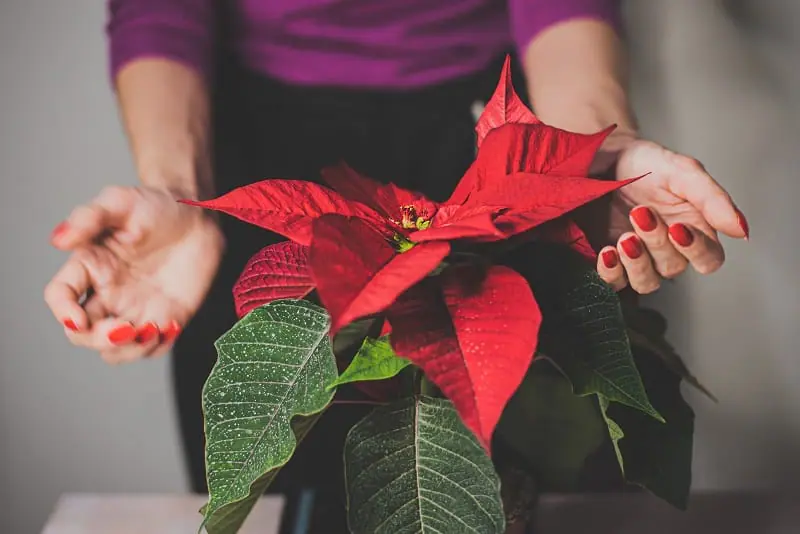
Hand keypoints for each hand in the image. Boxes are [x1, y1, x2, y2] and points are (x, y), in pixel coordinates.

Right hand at [45, 186, 223, 362]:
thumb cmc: (156, 206)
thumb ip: (89, 218)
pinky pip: (152, 348)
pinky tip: (172, 326)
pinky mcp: (165, 318)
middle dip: (97, 339)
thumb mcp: (121, 202)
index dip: (63, 312)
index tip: (80, 318)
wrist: (199, 215)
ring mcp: (135, 309)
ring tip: (153, 328)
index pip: (61, 296)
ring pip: (115, 350)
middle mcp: (107, 293)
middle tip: (124, 328)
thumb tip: (58, 240)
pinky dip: (157, 347)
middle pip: (82, 334)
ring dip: (128, 350)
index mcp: (89, 267)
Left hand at [596, 139, 748, 293]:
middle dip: (656, 242)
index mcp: (694, 229)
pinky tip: (607, 253)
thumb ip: (712, 199)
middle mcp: (668, 249)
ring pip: (646, 283)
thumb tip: (741, 230)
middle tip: (639, 213)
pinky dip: (611, 272)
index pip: (709, 259)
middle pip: (673, 267)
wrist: (601, 159)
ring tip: (624, 238)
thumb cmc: (645, 165)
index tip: (678, 228)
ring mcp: (638, 259)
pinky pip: (614, 283)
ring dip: (636, 264)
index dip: (697, 250)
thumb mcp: (682, 172)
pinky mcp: (611, 262)